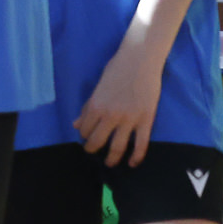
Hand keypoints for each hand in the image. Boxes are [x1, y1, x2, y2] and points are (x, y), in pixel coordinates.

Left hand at [76, 40, 163, 167]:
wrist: (141, 59)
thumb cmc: (117, 70)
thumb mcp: (97, 88)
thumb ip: (87, 108)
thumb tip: (75, 125)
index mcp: (95, 107)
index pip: (84, 130)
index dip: (84, 135)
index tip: (86, 137)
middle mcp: (110, 116)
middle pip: (97, 142)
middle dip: (92, 149)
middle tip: (93, 152)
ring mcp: (129, 119)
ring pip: (117, 147)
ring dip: (112, 159)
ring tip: (110, 163)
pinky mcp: (147, 120)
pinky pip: (141, 144)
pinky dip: (137, 157)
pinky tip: (132, 164)